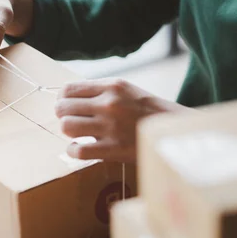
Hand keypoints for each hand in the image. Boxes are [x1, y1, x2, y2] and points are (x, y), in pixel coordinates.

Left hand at [55, 78, 191, 162]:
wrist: (174, 131)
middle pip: (63, 108)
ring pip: (67, 127)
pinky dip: (73, 150)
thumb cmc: (147, 111)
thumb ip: (100, 91)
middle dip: (62, 115)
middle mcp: (109, 104)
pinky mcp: (112, 149)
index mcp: (112, 87)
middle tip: (71, 120)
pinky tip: (80, 148)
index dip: (62, 98)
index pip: (68, 89)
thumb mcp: (126, 90)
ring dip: (69, 132)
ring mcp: (110, 127)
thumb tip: (68, 96)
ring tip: (77, 134)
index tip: (66, 104)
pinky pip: (78, 150)